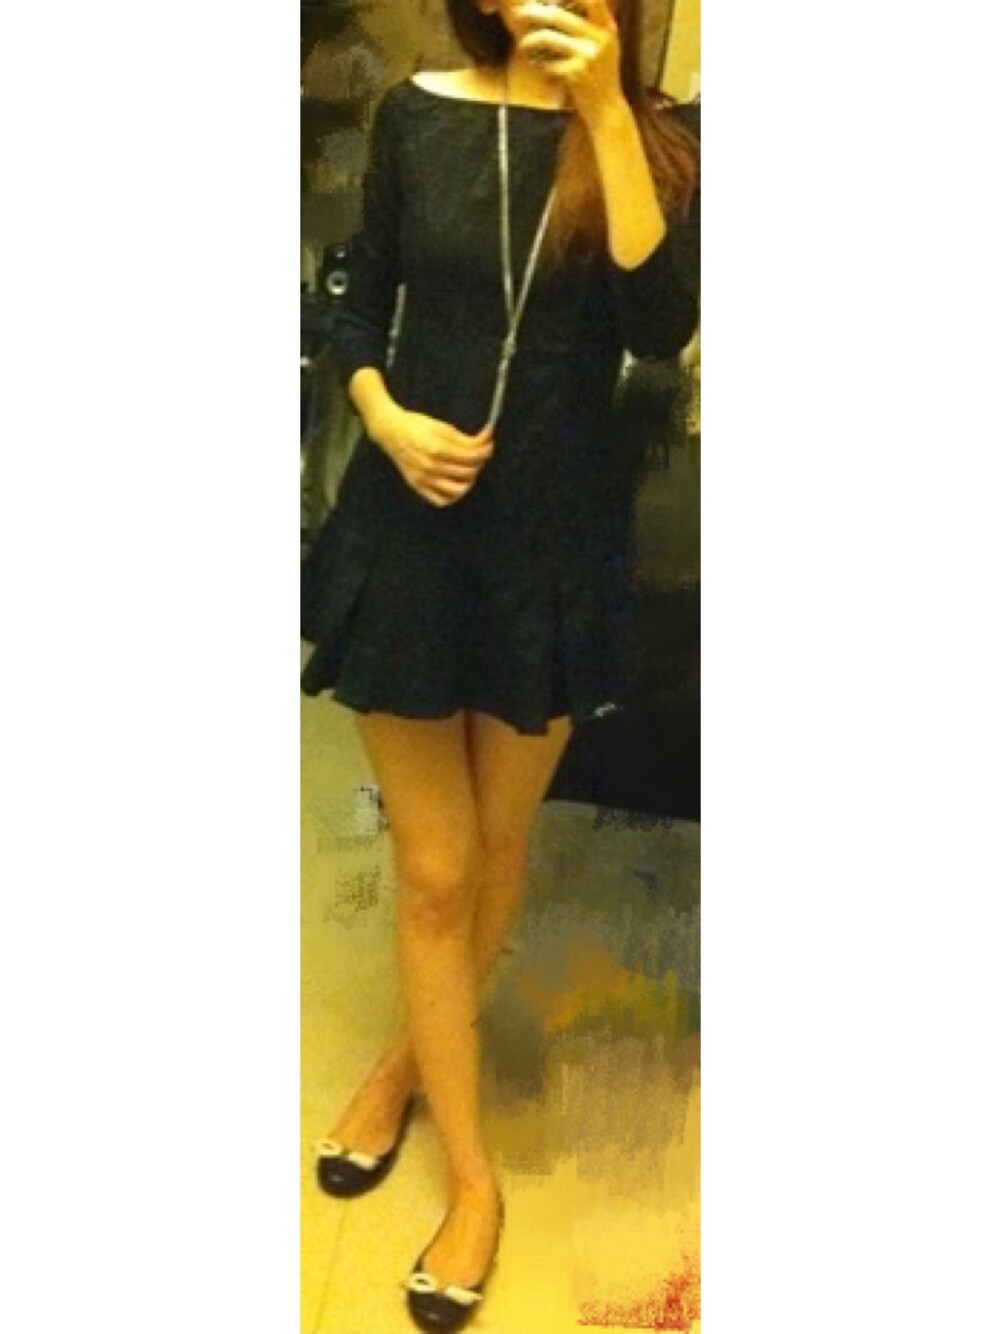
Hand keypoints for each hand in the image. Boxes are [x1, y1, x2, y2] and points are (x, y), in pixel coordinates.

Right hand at [373, 404, 493, 507]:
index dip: (485, 450)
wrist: (389, 431)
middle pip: (467, 472)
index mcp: (437, 448)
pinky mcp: (417, 486)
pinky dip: (453, 496)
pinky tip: (456, 484)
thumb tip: (486, 440)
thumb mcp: (442, 427)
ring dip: (469, 481)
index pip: (471, 456)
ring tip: (469, 470)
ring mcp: (423, 479)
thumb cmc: (415, 425)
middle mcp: (430, 467)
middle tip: (480, 454)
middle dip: (479, 462)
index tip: (489, 444)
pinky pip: (440, 500)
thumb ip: (465, 438)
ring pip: (458, 490)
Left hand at [514, 1, 624, 123]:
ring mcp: (587, 57)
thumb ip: (593, 26)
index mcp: (607, 28)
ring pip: (548, 38)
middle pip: (558, 15)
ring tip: (523, 45)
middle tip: (520, 13)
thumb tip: (561, 6)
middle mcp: (599, 39)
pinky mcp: (575, 75)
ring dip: (530, 40)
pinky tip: (535, 66)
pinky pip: (547, 63)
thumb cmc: (601, 76)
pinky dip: (538, 64)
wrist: (606, 109)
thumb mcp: (606, 46)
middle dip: (534, 12)